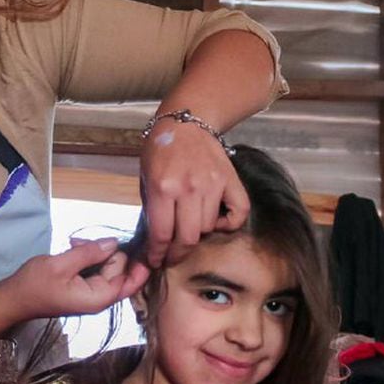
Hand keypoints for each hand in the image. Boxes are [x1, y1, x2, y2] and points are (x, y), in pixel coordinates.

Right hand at [4, 239, 147, 319]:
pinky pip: (99, 269)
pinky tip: (74, 248)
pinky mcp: (88, 287)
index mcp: (99, 297)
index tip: (114, 238)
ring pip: (110, 266)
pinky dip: (90, 257)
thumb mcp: (61, 264)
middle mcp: (102, 298)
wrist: (14, 299)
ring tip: (73, 244)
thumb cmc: (34, 284)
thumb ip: (90, 253)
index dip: (123, 255)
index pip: (127, 274)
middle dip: (106, 252)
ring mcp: (95, 293)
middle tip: (80, 243)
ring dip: (95, 252)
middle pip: (122, 270)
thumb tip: (115, 243)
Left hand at [140, 124, 248, 267]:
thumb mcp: (146, 179)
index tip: (155, 261)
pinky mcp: (230, 180)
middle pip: (188, 238)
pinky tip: (216, 220)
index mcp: (163, 187)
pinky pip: (238, 214)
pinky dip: (228, 224)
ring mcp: (213, 184)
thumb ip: (152, 209)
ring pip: (208, 228)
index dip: (157, 254)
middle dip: (177, 254)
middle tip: (171, 257)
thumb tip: (154, 243)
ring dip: (197, 234)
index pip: (161, 234)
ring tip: (188, 226)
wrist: (185, 123)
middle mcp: (189, 188)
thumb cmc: (160, 151)